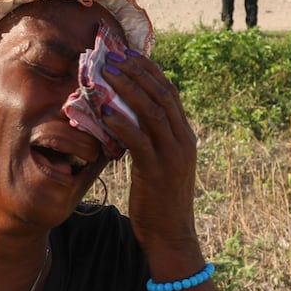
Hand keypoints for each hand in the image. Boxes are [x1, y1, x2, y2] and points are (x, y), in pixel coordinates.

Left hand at [96, 50, 199, 258]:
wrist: (171, 235)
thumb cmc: (159, 200)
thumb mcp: (159, 163)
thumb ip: (149, 139)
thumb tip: (123, 115)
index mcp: (185, 136)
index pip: (170, 93)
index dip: (149, 71)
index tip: (129, 55)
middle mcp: (183, 140)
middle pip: (162, 95)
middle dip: (137, 73)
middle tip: (113, 57)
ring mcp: (173, 155)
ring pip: (151, 112)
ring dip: (127, 90)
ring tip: (106, 74)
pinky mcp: (157, 171)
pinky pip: (139, 140)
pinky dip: (122, 122)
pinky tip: (105, 111)